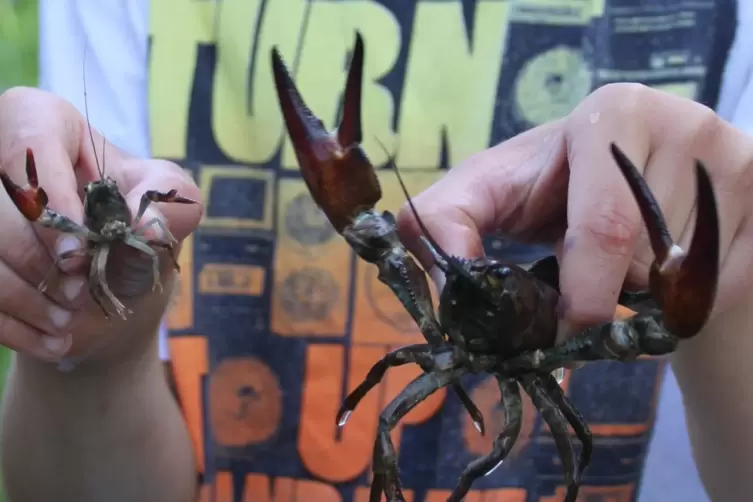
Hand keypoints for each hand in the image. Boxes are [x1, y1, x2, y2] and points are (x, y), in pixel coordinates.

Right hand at [0, 87, 202, 367]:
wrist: (105, 282)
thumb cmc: (133, 228)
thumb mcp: (168, 208)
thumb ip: (171, 202)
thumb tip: (140, 219)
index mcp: (42, 122)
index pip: (30, 142)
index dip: (51, 199)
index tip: (76, 254)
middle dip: (35, 256)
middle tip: (77, 292)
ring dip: (22, 295)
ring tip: (68, 323)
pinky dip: (12, 325)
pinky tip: (52, 344)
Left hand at [397, 83, 752, 337]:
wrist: (630, 198)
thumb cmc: (553, 194)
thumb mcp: (488, 193)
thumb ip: (441, 221)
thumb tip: (447, 283)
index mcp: (610, 113)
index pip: (604, 226)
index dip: (580, 292)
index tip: (562, 327)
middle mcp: (684, 122)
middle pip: (648, 258)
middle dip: (608, 291)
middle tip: (587, 290)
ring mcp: (735, 160)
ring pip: (687, 277)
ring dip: (645, 294)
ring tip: (626, 261)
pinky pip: (723, 287)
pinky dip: (687, 301)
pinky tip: (666, 269)